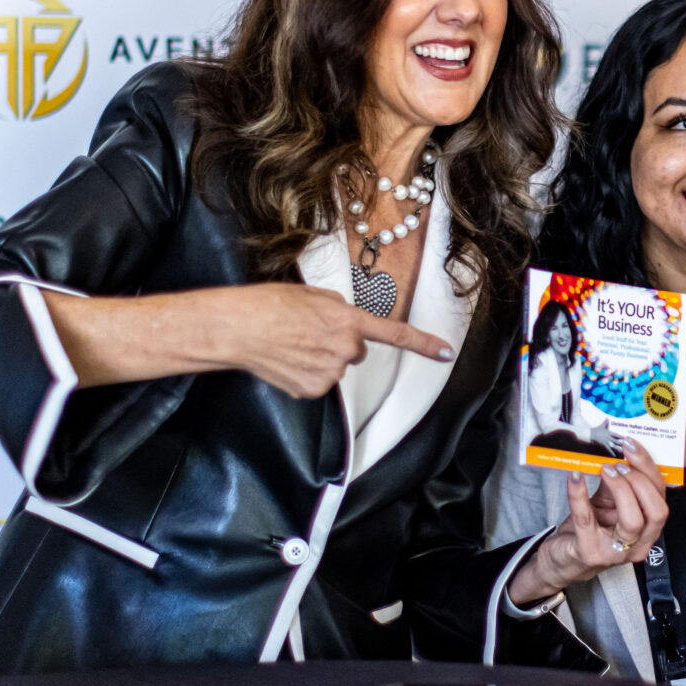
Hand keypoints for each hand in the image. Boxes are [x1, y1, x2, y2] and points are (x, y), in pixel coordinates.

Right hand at [210, 282, 454, 398]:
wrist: (239, 328)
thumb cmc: (270, 305)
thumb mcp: (314, 295)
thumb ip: (339, 309)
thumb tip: (345, 323)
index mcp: (349, 321)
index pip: (395, 334)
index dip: (423, 344)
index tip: (446, 352)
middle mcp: (345, 349)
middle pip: (356, 351)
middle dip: (339, 342)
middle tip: (309, 331)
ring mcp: (329, 373)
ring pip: (336, 367)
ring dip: (321, 357)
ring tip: (293, 344)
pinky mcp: (313, 390)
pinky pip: (319, 382)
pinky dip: (306, 374)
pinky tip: (288, 360)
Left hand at [506, 440, 668, 604]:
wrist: (563, 560)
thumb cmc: (589, 531)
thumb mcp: (607, 504)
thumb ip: (616, 483)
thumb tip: (618, 453)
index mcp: (647, 531)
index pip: (661, 499)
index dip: (650, 471)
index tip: (632, 448)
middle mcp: (638, 545)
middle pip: (656, 511)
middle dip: (640, 480)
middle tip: (619, 463)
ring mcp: (615, 552)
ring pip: (633, 520)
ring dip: (621, 488)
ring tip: (605, 469)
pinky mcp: (589, 552)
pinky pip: (586, 519)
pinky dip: (579, 493)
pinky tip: (574, 476)